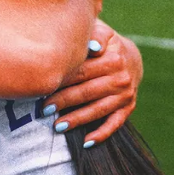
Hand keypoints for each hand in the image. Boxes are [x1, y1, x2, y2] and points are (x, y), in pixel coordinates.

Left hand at [45, 20, 142, 146]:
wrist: (130, 57)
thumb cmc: (105, 44)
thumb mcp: (103, 32)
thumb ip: (95, 35)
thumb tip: (91, 46)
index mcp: (113, 58)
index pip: (82, 71)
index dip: (62, 80)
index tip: (44, 89)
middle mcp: (121, 78)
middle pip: (87, 92)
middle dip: (65, 102)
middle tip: (44, 111)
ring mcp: (125, 95)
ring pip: (98, 110)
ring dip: (78, 120)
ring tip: (58, 127)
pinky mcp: (128, 108)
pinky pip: (115, 123)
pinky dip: (101, 134)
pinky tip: (86, 142)